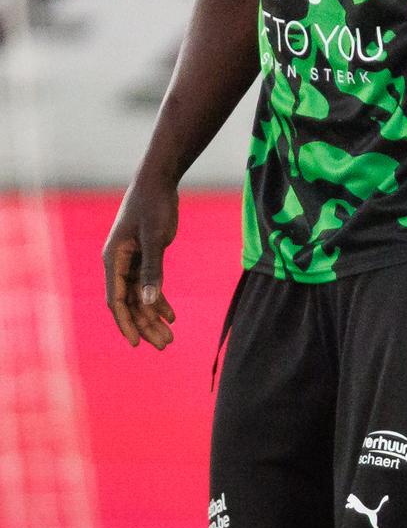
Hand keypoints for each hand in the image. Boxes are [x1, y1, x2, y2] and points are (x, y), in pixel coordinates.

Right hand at [102, 179, 180, 348]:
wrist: (158, 181)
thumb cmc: (154, 205)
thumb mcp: (155, 238)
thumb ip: (153, 269)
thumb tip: (150, 301)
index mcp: (114, 260)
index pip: (116, 301)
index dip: (126, 323)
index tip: (136, 344)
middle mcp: (118, 264)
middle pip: (130, 303)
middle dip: (145, 325)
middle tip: (164, 345)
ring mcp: (131, 261)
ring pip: (140, 297)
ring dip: (153, 316)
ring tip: (169, 337)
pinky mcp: (144, 257)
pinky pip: (149, 285)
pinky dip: (160, 300)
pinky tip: (171, 316)